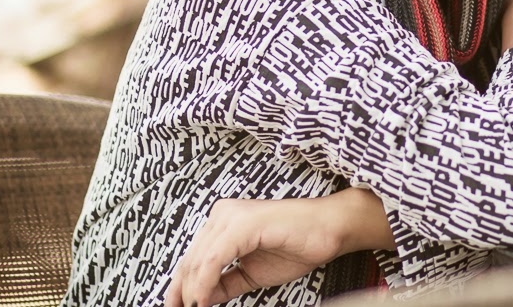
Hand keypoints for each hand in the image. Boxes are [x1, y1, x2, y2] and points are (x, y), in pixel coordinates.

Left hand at [165, 188, 393, 306]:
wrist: (330, 230)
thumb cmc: (298, 245)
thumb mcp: (252, 272)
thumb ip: (225, 282)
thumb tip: (200, 299)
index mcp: (224, 221)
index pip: (193, 258)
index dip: (181, 286)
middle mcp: (223, 214)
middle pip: (190, 259)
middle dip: (182, 291)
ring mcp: (232, 216)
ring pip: (198, 260)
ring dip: (191, 291)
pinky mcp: (243, 224)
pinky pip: (214, 259)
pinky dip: (204, 283)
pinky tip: (201, 301)